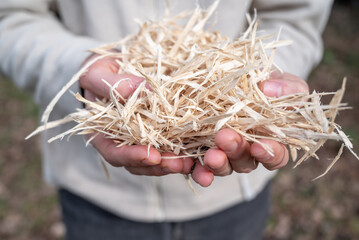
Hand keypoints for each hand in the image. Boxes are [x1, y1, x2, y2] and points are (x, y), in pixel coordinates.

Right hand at [79, 56, 193, 176]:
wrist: (112, 68)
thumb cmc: (99, 73)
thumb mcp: (97, 74)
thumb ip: (112, 84)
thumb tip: (146, 91)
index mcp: (103, 133)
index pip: (114, 153)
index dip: (132, 157)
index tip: (151, 156)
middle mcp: (123, 141)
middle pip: (139, 162)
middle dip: (159, 166)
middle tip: (178, 164)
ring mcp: (142, 138)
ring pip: (156, 159)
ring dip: (173, 162)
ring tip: (190, 162)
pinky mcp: (159, 131)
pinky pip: (170, 144)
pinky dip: (182, 149)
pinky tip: (196, 150)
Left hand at [190, 72, 308, 186]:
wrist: (231, 77)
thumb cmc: (262, 82)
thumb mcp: (278, 81)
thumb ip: (286, 87)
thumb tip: (270, 90)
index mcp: (268, 139)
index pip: (275, 155)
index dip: (270, 155)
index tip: (259, 146)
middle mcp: (245, 151)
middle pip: (244, 161)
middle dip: (236, 151)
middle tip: (225, 138)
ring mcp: (222, 152)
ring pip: (221, 166)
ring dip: (215, 163)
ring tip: (209, 154)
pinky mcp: (198, 149)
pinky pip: (195, 164)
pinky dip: (190, 166)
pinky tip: (183, 163)